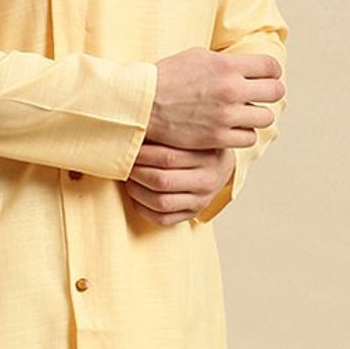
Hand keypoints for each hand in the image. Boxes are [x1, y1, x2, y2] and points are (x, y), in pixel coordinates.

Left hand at [121, 143, 235, 226]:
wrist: (223, 166)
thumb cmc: (201, 146)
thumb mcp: (194, 134)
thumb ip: (171, 133)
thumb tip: (136, 129)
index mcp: (208, 158)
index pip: (167, 158)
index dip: (142, 155)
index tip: (130, 148)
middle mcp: (207, 182)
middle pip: (161, 181)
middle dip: (136, 173)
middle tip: (126, 164)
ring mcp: (200, 201)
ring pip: (160, 203)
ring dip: (136, 191)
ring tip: (129, 179)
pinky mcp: (192, 214)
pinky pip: (162, 219)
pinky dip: (143, 209)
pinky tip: (137, 196)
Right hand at [146, 46, 282, 150]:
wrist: (143, 105)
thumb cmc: (167, 77)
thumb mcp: (197, 56)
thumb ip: (226, 61)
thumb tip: (246, 65)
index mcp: (227, 66)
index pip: (271, 67)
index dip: (271, 72)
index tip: (265, 76)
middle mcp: (231, 90)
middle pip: (275, 92)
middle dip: (269, 92)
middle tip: (258, 96)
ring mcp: (225, 116)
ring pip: (265, 118)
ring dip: (257, 115)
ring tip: (244, 114)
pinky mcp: (217, 137)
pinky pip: (249, 138)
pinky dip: (244, 134)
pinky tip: (232, 129)